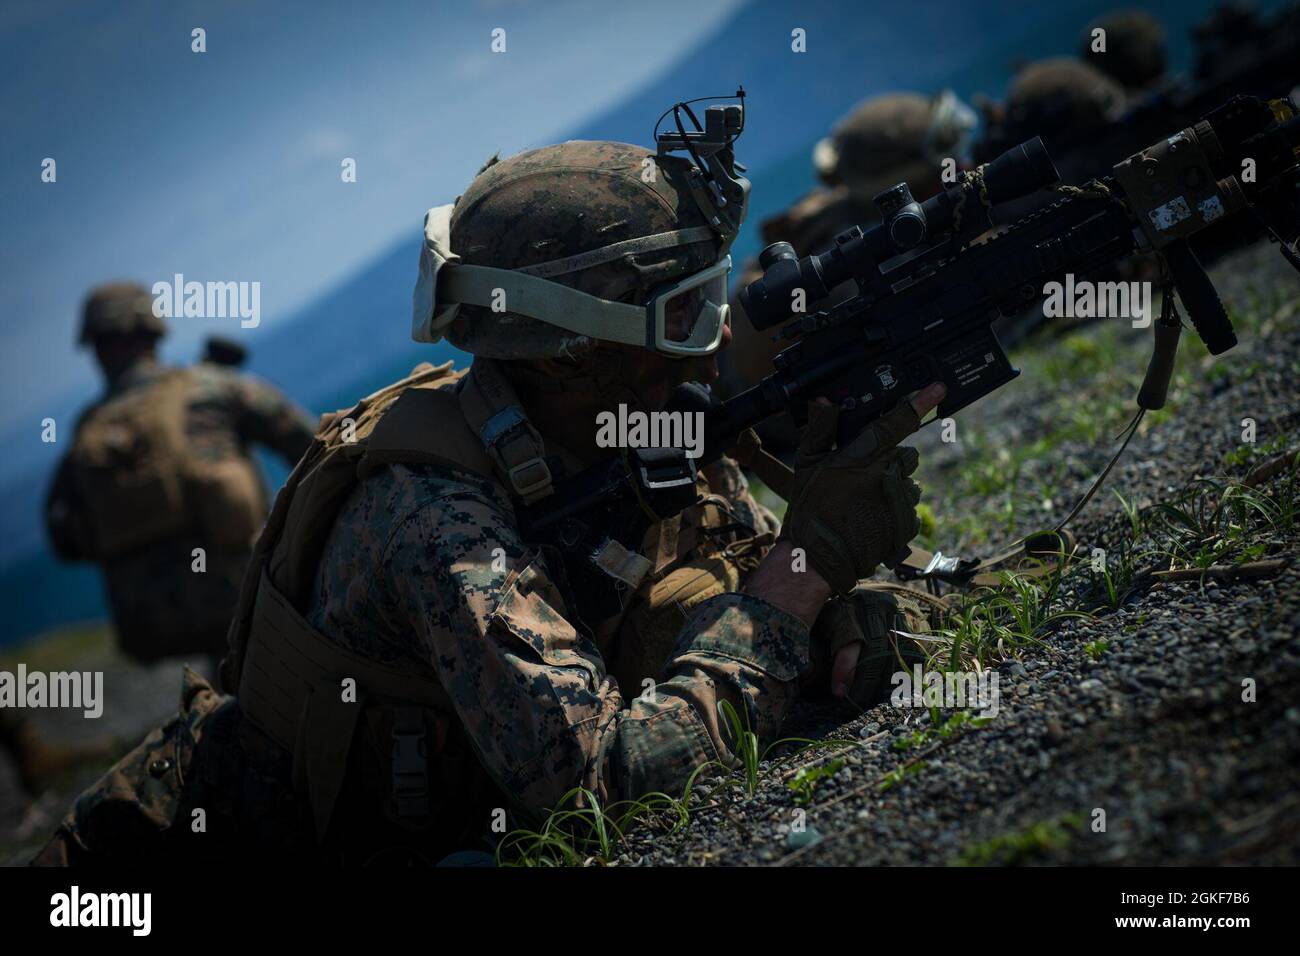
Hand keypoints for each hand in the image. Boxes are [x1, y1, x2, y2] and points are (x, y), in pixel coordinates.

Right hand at [825, 384, 944, 694]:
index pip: (897, 422)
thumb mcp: (806, 464)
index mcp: (863, 456)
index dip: (920, 402)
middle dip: (893, 458)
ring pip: (911, 481)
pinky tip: (874, 517)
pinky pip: (911, 507)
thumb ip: (820, 429)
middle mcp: (886, 475)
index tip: (938, 388)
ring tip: (867, 500)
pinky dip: (897, 510)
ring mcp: (899, 501)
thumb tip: (825, 400)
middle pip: (908, 453)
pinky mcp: (907, 524)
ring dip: (896, 485)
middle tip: (867, 473)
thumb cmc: (809, 509)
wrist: (818, 557)